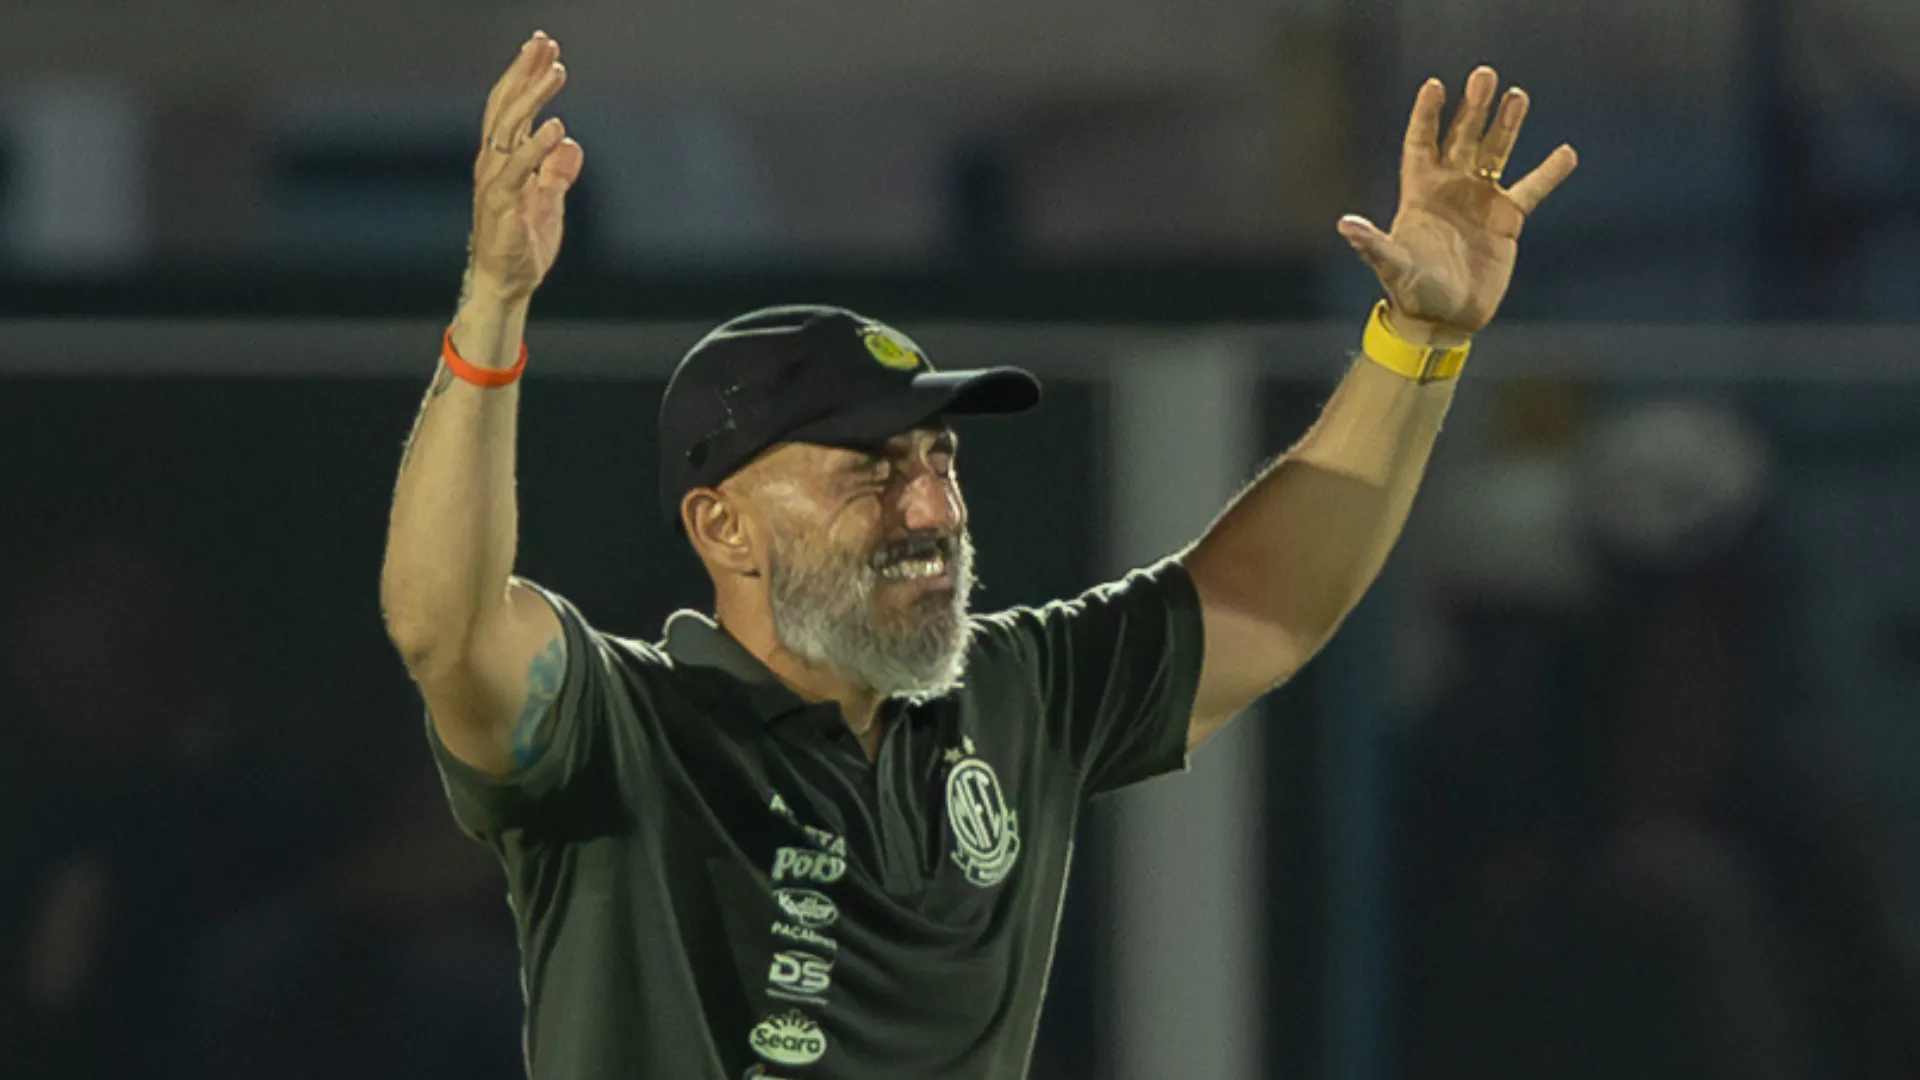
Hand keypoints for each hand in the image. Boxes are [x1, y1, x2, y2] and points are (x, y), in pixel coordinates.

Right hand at [466, 32, 584, 303]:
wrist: (509, 282)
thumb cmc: (523, 242)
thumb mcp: (548, 199)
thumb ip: (556, 171)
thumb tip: (571, 144)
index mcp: (503, 159)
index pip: (511, 106)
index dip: (525, 75)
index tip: (542, 48)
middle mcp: (493, 162)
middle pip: (507, 105)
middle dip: (525, 72)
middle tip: (545, 44)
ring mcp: (495, 180)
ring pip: (511, 127)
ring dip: (533, 97)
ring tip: (556, 72)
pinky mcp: (502, 202)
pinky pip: (519, 167)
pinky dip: (536, 145)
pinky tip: (556, 126)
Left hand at [1339, 67, 1576, 344]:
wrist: (1443, 318)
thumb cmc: (1411, 290)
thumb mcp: (1391, 265)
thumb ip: (1372, 243)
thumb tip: (1345, 225)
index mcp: (1419, 192)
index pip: (1422, 143)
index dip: (1427, 115)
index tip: (1435, 85)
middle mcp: (1450, 188)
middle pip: (1462, 138)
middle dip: (1472, 109)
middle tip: (1484, 76)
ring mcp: (1480, 200)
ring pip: (1495, 153)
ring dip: (1506, 125)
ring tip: (1517, 95)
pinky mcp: (1506, 219)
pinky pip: (1531, 188)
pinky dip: (1548, 172)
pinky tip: (1566, 153)